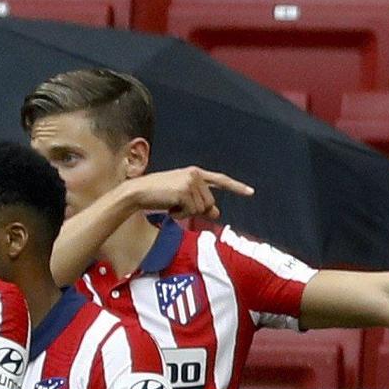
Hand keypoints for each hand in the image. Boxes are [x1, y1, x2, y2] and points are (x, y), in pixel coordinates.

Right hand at [125, 167, 254, 221]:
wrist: (137, 193)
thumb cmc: (158, 196)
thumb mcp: (182, 200)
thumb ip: (200, 205)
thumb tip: (217, 213)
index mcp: (195, 173)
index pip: (220, 180)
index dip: (236, 187)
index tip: (251, 192)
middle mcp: (195, 175)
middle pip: (210, 203)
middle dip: (196, 211)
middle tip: (177, 206)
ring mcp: (190, 181)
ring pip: (202, 209)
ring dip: (187, 213)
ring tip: (172, 204)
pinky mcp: (184, 190)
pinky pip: (191, 211)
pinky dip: (180, 214)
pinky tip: (169, 207)